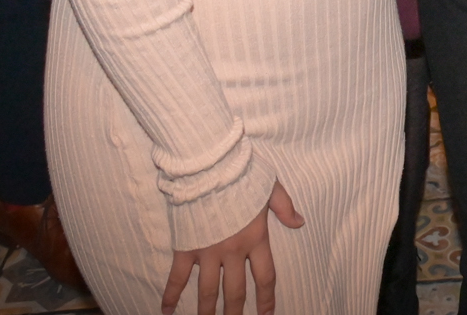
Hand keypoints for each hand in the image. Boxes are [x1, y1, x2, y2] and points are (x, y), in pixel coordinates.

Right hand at [162, 182, 302, 314]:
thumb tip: (300, 222)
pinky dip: (170, 294)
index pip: (265, 277)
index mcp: (256, 238)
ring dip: (207, 311)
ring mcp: (207, 251)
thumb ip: (285, 207)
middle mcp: (233, 250)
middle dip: (236, 312)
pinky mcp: (186, 246)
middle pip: (236, 291)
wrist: (208, 165)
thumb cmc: (240, 172)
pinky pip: (177, 276)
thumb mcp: (271, 185)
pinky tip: (166, 310)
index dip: (267, 299)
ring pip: (208, 291)